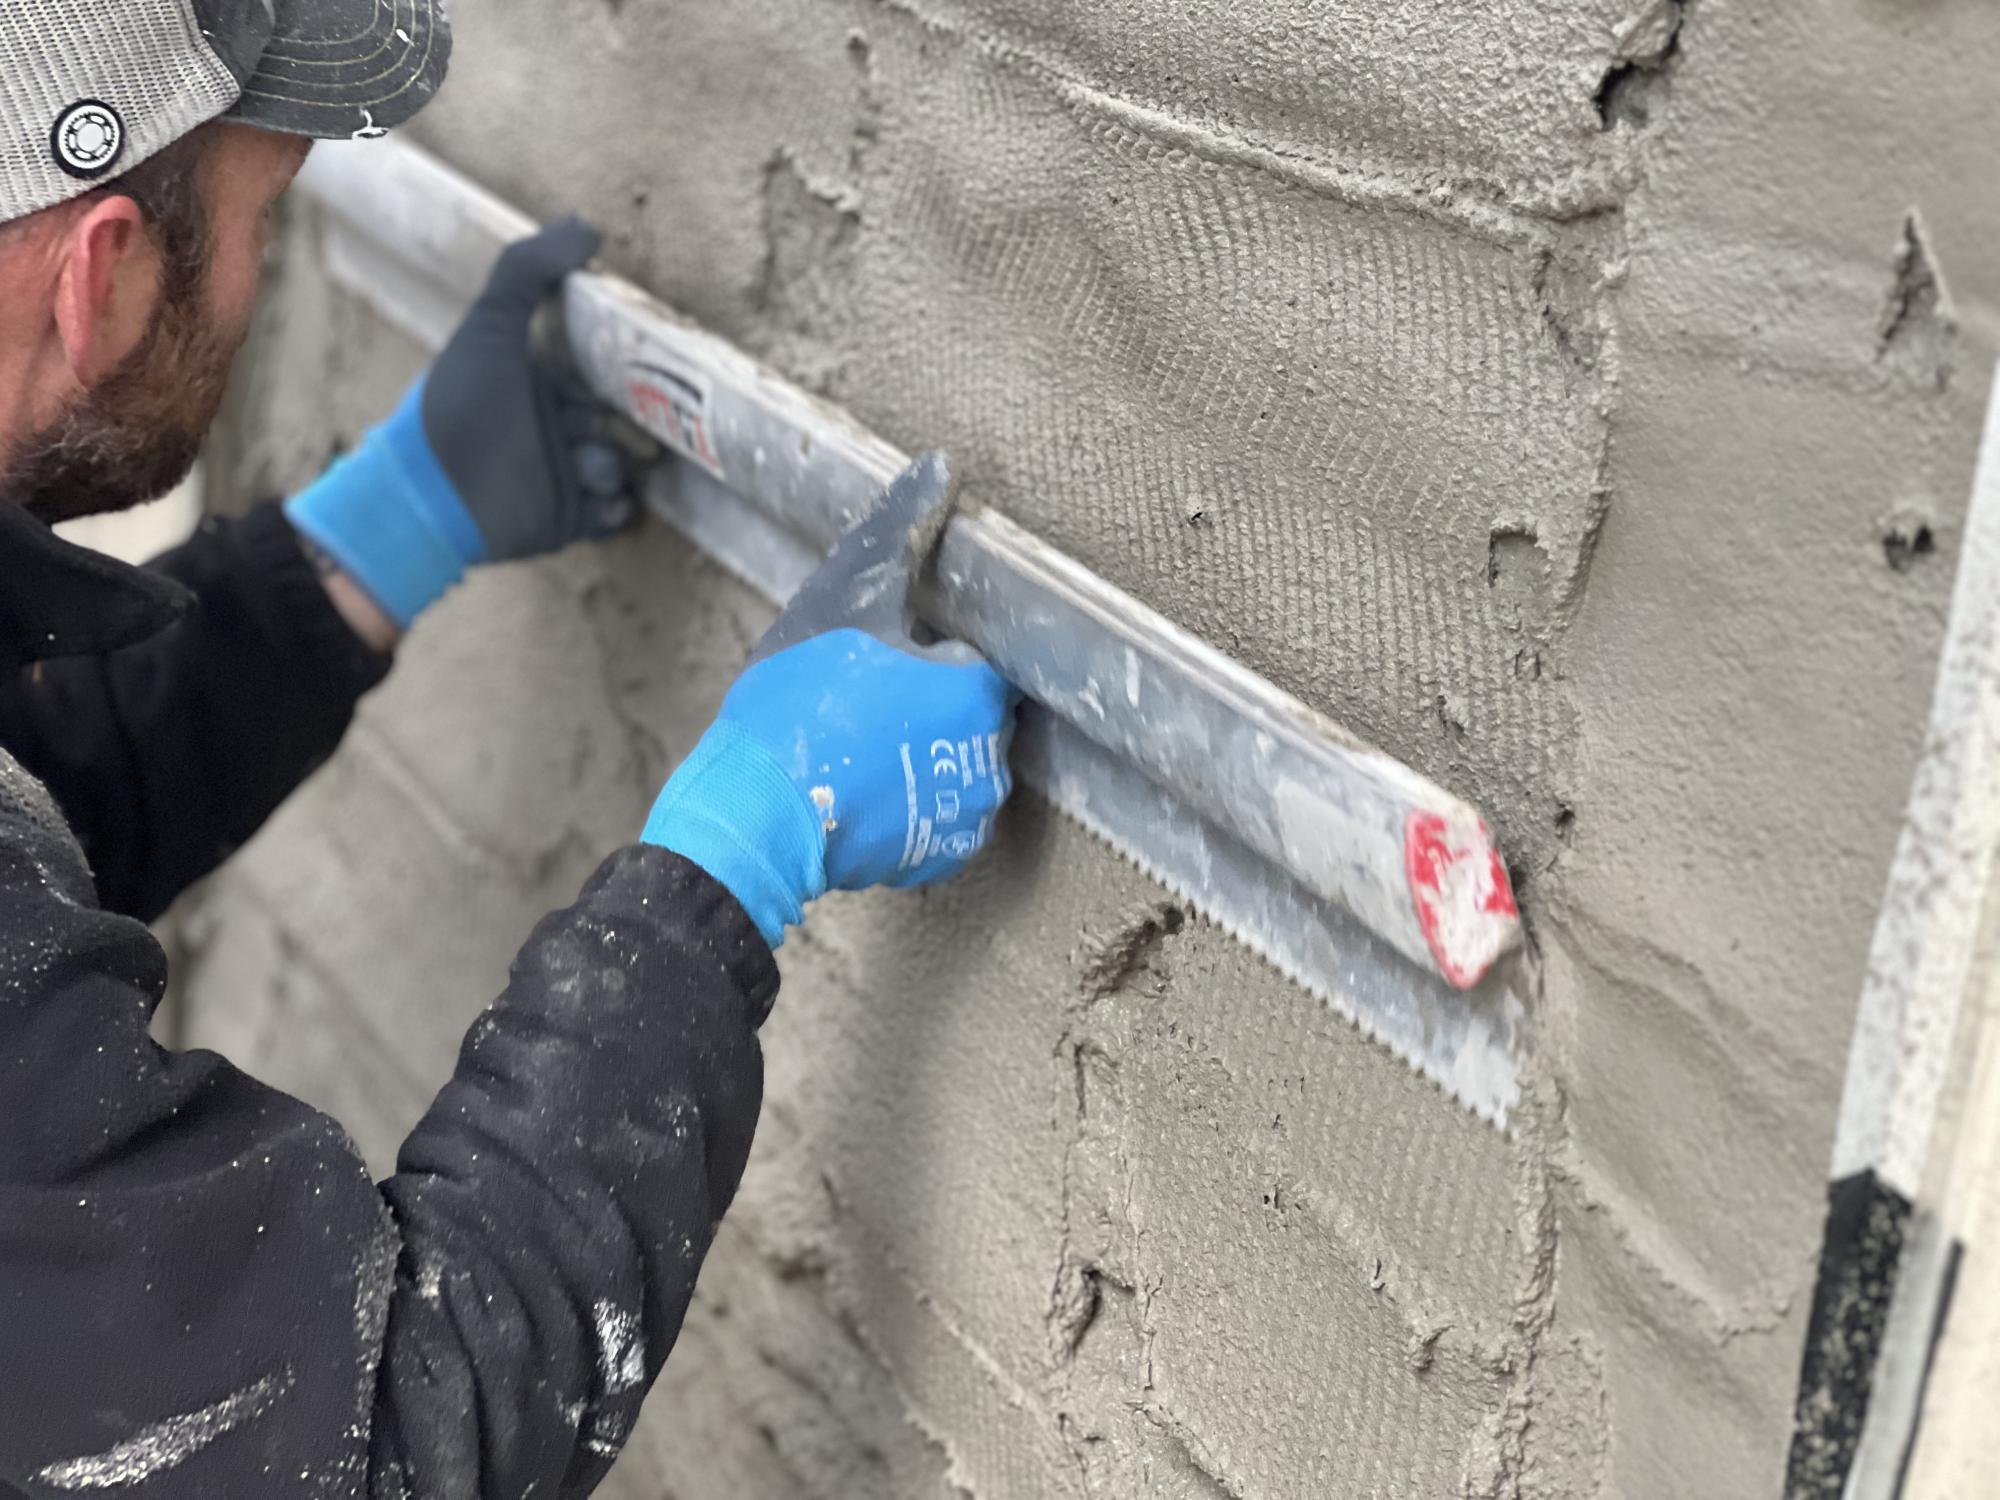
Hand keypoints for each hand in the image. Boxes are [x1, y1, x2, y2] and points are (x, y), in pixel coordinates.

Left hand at [284, 218, 643, 627]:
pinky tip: (598, 500)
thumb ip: (530, 270)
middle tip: (612, 423)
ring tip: (586, 467)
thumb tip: (590, 226)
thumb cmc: (458, 403)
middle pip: (622, 421)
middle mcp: (555, 426)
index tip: (641, 367)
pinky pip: (616, 515)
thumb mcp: (490, 324)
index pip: (601, 373)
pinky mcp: (568, 521)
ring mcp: (564, 474)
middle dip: (629, 423)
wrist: (431, 493)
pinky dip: (616, 508)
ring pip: (622, 468)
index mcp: (540, 380)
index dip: (623, 371)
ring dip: (612, 466)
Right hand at [642, 457, 1018, 946]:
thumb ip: (898, 535)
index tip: (887, 662)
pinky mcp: (942, 859)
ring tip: (862, 749)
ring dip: (924, 754)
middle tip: (867, 704)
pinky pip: (941, 817)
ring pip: (960, 765)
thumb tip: (941, 468)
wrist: (754, 812)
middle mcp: (991, 755)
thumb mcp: (845, 600)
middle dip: (931, 705)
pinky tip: (868, 790)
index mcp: (976, 689)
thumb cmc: (796, 702)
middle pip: (974, 713)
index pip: (975, 659)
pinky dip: (913, 804)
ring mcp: (969, 815)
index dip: (928, 655)